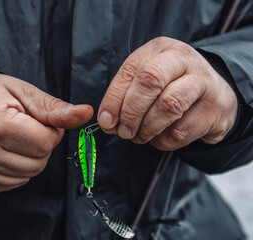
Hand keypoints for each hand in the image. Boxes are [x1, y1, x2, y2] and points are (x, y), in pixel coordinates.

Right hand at [0, 73, 92, 192]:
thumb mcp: (21, 92)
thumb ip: (54, 108)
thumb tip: (86, 114)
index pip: (45, 143)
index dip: (51, 131)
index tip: (40, 121)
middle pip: (38, 163)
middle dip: (42, 145)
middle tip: (26, 128)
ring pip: (27, 176)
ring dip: (30, 158)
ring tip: (13, 139)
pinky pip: (10, 184)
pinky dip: (15, 169)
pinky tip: (3, 151)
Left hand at [98, 37, 237, 149]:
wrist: (217, 95)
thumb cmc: (172, 86)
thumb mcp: (148, 80)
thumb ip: (125, 96)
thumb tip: (108, 122)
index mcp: (160, 48)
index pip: (131, 70)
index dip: (114, 98)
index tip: (106, 121)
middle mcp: (183, 59)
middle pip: (150, 80)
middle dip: (131, 111)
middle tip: (124, 131)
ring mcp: (203, 82)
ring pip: (168, 105)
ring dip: (147, 129)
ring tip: (140, 136)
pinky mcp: (215, 108)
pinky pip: (181, 131)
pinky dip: (163, 140)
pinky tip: (160, 137)